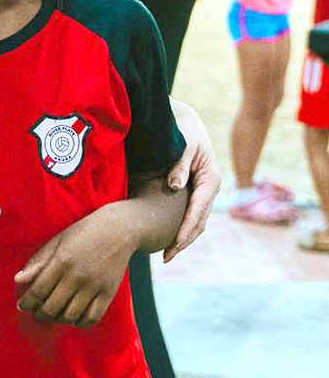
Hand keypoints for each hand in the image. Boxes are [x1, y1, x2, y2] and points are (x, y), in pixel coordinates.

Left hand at [14, 204, 134, 326]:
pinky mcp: (108, 293)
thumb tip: (18, 279)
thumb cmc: (83, 233)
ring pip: (70, 315)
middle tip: (37, 312)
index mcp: (61, 261)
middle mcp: (77, 276)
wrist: (118, 230)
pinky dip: (80, 322)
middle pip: (52, 307)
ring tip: (54, 314)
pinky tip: (74, 317)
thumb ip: (37, 262)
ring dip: (58, 319)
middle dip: (40, 313)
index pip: (38, 290)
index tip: (22, 305)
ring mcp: (94, 286)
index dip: (27, 302)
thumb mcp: (56, 241)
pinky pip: (92, 318)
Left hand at [165, 99, 220, 260]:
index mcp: (211, 179)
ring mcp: (203, 192)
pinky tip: (167, 239)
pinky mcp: (195, 193)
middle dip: (184, 240)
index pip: (199, 210)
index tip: (174, 244)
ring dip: (183, 239)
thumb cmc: (184, 131)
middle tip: (166, 256)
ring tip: (166, 254)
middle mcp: (210, 189)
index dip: (186, 228)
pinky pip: (190, 215)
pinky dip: (181, 228)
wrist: (186, 121)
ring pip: (196, 222)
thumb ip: (179, 165)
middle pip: (199, 221)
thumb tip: (175, 186)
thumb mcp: (184, 145)